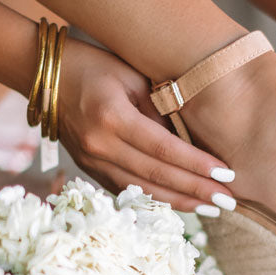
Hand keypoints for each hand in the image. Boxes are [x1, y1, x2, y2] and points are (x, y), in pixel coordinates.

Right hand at [58, 37, 233, 212]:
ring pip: (143, 190)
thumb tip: (190, 142)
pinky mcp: (90, 170)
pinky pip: (129, 190)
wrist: (47, 78)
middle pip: (156, 176)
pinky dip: (158, 198)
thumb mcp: (131, 77)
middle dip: (196, 191)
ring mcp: (91, 162)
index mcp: (112, 117)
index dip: (196, 166)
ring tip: (212, 208)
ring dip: (181, 202)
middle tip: (228, 201)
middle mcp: (100, 146)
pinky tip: (183, 203)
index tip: (226, 175)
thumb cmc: (95, 66)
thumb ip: (160, 109)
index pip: (164, 149)